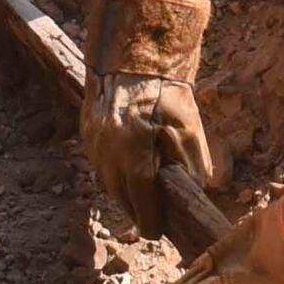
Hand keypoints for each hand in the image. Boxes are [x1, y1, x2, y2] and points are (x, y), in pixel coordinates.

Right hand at [81, 0, 218, 224]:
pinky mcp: (87, 129)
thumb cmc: (166, 87)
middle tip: (152, 219)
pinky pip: (99, 162)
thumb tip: (195, 191)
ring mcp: (93, 140)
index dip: (150, 221)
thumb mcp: (189, 126)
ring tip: (141, 197)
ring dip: (124, 191)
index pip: (140, 201)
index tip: (156, 233)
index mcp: (133, 152)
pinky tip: (128, 171)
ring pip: (107, 181)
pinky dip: (114, 171)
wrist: (135, 51)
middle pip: (120, 195)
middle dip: (136, 209)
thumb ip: (191, 163)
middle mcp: (107, 151)